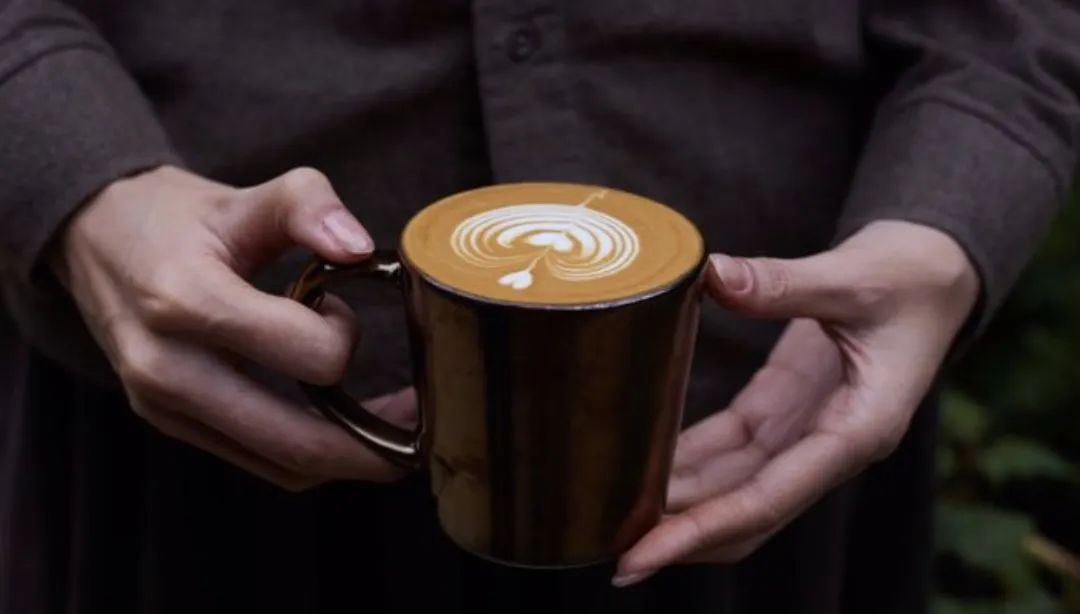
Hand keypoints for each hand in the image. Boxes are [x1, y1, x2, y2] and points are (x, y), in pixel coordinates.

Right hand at [60, 165, 414, 489]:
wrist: (93, 235)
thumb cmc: (177, 216)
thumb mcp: (245, 194)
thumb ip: (309, 206)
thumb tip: (362, 247)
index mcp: (188, 301)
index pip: (309, 357)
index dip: (345, 336)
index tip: (338, 305)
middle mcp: (168, 368)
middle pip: (299, 442)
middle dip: (374, 446)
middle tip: (425, 431)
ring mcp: (163, 404)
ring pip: (281, 465)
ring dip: (346, 459)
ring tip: (391, 435)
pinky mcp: (167, 421)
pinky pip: (254, 462)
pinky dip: (306, 456)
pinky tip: (339, 429)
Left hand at [613, 220, 978, 585]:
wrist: (933, 272)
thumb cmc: (911, 277)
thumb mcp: (856, 276)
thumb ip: (786, 283)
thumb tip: (712, 275)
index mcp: (857, 432)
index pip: (764, 501)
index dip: (696, 532)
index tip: (638, 558)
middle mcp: (829, 448)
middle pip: (742, 514)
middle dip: (677, 537)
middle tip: (608, 547)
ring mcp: (804, 433)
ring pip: (731, 489)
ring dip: (676, 503)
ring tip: (610, 509)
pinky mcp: (783, 410)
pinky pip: (727, 449)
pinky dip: (684, 460)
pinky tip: (635, 461)